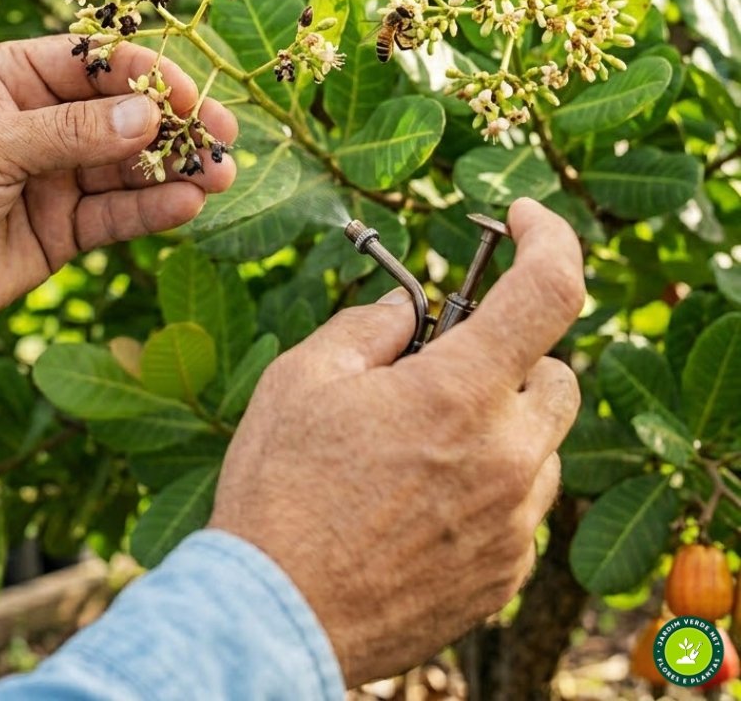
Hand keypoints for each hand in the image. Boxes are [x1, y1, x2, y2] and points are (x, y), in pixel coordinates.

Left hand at [0, 37, 236, 344]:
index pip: (98, 64)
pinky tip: (186, 207)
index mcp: (16, 77)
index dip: (150, 75)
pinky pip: (117, 214)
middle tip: (226, 138)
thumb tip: (149, 115)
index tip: (194, 96)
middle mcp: (44, 121)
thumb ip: (70, 133)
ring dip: (177, 170)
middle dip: (177, 125)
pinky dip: (152, 210)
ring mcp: (57, 175)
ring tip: (221, 177)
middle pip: (126, 114)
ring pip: (131, 166)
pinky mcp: (64, 227)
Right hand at [210, 198, 583, 687]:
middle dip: (511, 358)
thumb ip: (372, 326)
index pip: (549, 289)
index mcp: (459, 393)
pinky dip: (488, 486)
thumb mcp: (304, 377)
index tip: (520, 218)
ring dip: (498, 426)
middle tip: (440, 371)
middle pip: (557, 375)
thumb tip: (411, 309)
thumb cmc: (280, 487)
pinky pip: (521, 507)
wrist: (275, 614)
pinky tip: (420, 501)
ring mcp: (513, 524)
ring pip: (541, 446)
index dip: (548, 235)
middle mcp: (508, 457)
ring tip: (417, 449)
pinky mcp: (505, 574)